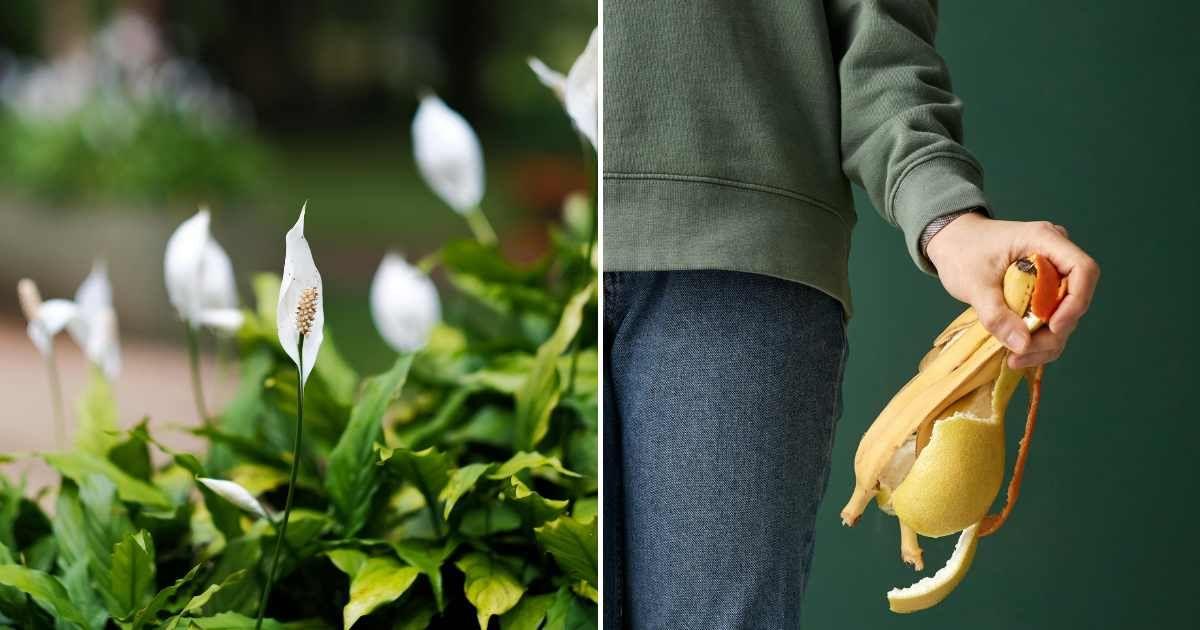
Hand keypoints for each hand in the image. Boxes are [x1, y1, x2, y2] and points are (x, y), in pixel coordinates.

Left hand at [925, 213, 1098, 369]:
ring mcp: (1051, 273)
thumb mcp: (973, 284)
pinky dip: (1038, 338)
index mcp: (1044, 240)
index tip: (1053, 326)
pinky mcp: (1042, 290)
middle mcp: (1055, 255)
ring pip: (1064, 314)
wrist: (951, 241)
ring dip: (1046, 341)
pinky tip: (1018, 353)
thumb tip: (1022, 345)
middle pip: (1075, 298)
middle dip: (1054, 331)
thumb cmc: (961, 251)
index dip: (1076, 301)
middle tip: (1023, 352)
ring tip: (1015, 358)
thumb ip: (996, 314)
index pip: (1082, 270)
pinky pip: (1050, 317)